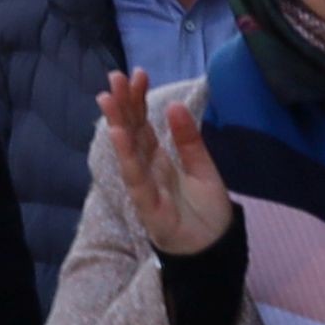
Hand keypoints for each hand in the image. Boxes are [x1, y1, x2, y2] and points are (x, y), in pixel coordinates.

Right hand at [96, 70, 234, 257]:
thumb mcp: (202, 167)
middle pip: (132, 133)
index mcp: (160, 160)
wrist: (216, 250)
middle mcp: (148, 171)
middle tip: (115, 76)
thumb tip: (173, 105)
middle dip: (122, 105)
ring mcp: (145, 188)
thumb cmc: (206, 212)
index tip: (137, 74)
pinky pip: (135, 179)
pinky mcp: (148, 207)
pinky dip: (127, 156)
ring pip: (128, 152)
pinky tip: (118, 134)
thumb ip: (189, 139)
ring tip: (108, 98)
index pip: (144, 125)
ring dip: (117, 124)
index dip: (139, 100)